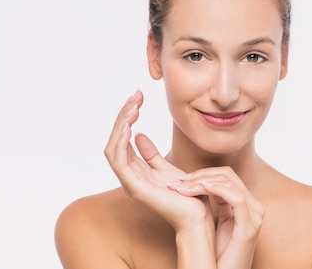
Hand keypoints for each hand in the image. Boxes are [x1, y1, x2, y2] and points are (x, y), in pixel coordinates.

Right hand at [104, 90, 212, 231]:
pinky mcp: (136, 189)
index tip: (137, 98)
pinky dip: (121, 143)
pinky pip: (120, 163)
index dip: (127, 117)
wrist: (198, 216)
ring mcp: (131, 183)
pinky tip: (129, 126)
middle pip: (115, 141)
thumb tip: (139, 135)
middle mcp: (129, 176)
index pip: (122, 140)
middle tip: (135, 96)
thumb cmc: (187, 195)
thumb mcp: (167, 168)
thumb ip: (151, 154)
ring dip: (121, 125)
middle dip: (123, 116)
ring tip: (133, 106)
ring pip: (113, 149)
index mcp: (135, 171)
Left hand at [168, 166, 263, 268]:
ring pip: (230, 183)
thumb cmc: (221, 255)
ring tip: (184, 188)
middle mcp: (254, 207)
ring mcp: (254, 216)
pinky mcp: (249, 228)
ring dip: (202, 182)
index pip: (227, 176)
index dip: (204, 173)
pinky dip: (218, 190)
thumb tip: (203, 183)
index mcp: (247, 204)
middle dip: (200, 175)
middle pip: (228, 175)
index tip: (183, 180)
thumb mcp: (220, 223)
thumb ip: (220, 203)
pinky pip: (237, 199)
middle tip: (180, 183)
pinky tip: (203, 189)